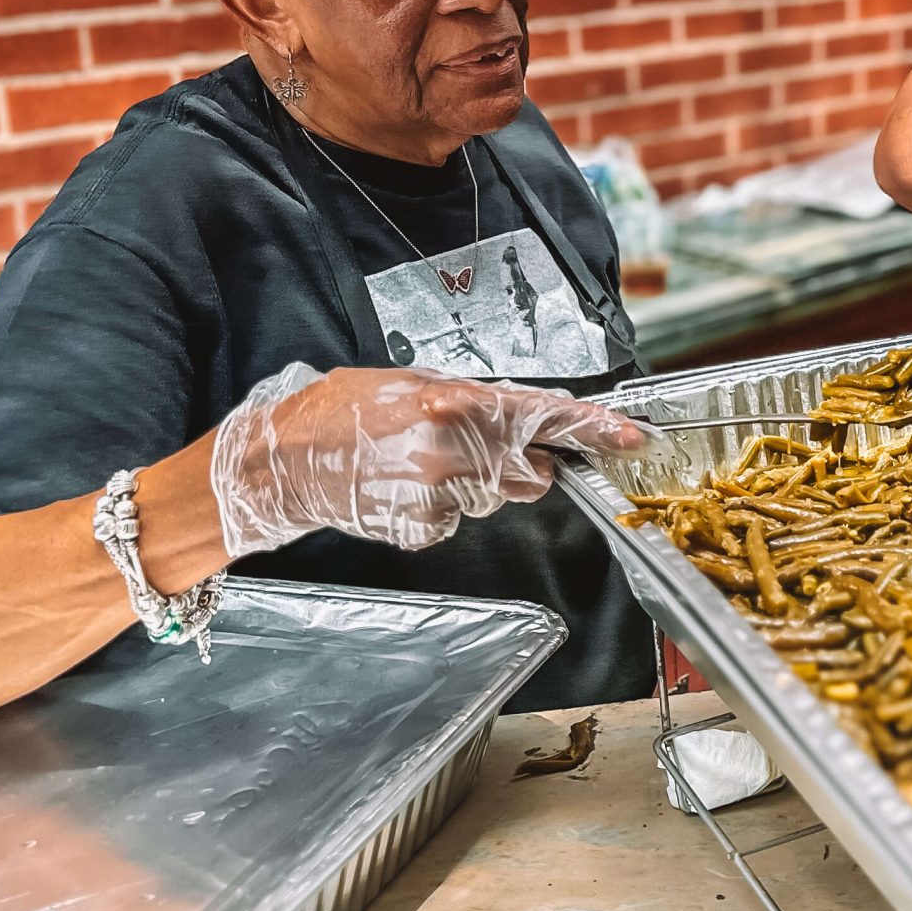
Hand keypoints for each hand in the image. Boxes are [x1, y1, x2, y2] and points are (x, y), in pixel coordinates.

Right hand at [209, 363, 645, 555]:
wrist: (279, 461)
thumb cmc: (341, 411)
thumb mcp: (412, 383)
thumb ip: (476, 401)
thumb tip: (529, 419)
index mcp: (455, 403)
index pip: (544, 415)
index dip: (594, 428)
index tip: (631, 438)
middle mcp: (452, 450)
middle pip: (530, 469)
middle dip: (522, 461)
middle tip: (477, 445)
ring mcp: (437, 495)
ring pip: (497, 496)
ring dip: (477, 481)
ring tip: (421, 460)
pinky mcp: (422, 527)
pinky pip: (459, 518)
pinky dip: (445, 505)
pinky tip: (407, 486)